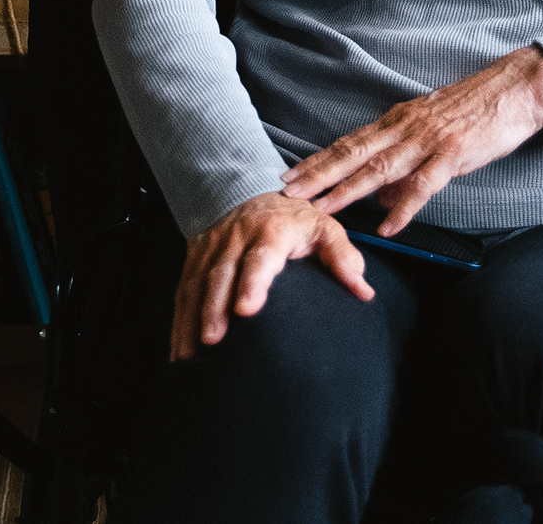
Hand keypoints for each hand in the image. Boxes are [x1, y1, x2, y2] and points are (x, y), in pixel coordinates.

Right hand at [172, 191, 372, 362]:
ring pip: (197, 283)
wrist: (250, 189)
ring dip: (192, 318)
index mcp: (270, 231)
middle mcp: (236, 238)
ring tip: (191, 353)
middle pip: (221, 274)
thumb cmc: (293, 216)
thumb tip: (363, 291)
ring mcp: (212, 248)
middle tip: (213, 340)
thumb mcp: (324, 226)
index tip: (247, 309)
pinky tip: (180, 350)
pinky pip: (184, 290)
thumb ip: (343, 257)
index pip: (260, 257)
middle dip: (214, 308)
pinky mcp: (195, 258)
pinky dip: (179, 320)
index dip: (252, 282)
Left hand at [278, 46, 542, 233]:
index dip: (318, 160)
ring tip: (323, 209)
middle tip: (288, 192)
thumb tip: (380, 191)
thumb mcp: (431, 127)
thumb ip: (404, 154)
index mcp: (398, 120)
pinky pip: (422, 185)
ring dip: (347, 190)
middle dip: (318, 175)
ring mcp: (427, 140)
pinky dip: (402, 208)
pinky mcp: (453, 154)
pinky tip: (387, 227)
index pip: (349, 141)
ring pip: (378, 169)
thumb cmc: (476, 108)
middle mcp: (405, 128)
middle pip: (353, 153)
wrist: (517, 88)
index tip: (291, 175)